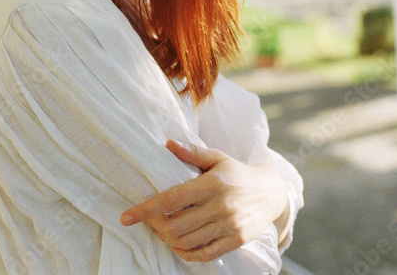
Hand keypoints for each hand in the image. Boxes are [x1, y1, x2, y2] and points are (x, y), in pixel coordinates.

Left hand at [119, 140, 288, 262]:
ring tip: (159, 230)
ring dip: (167, 240)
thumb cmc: (236, 172)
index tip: (126, 217)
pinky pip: (204, 254)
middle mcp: (220, 207)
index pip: (171, 200)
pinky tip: (177, 245)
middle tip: (147, 220)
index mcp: (212, 184)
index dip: (146, 210)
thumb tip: (167, 143)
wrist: (270, 193)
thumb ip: (192, 152)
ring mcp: (229, 227)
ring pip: (188, 242)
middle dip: (155, 226)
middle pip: (176, 226)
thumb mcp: (216, 157)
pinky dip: (186, 253)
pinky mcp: (235, 241)